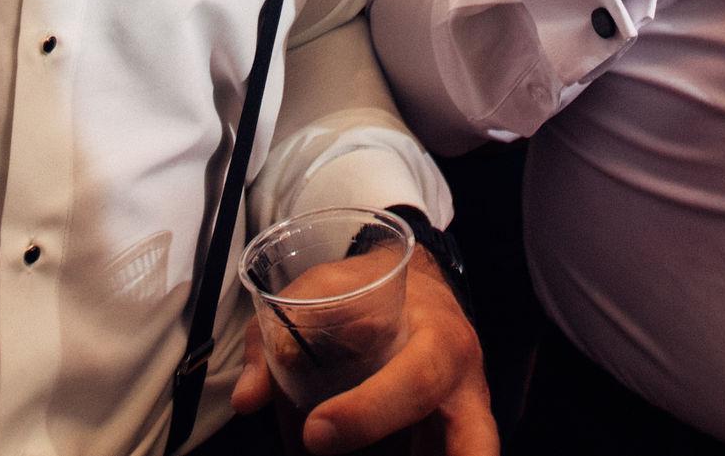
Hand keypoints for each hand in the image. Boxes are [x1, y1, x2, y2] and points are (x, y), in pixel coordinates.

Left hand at [229, 250, 493, 454]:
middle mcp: (465, 388)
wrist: (419, 285)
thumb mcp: (321, 291)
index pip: (417, 382)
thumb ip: (276, 338)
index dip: (368, 412)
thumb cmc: (370, 289)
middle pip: (477, 443)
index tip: (314, 431)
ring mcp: (466, 421)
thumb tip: (247, 398)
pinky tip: (369, 452)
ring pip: (472, 452)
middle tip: (337, 452)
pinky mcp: (454, 440)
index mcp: (441, 340)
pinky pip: (444, 453)